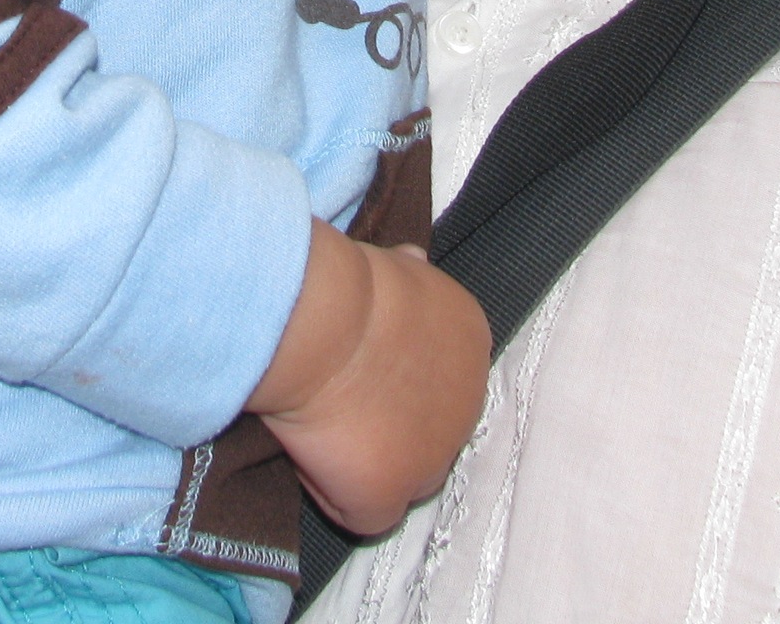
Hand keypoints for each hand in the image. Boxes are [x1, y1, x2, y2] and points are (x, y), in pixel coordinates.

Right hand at [247, 224, 489, 536]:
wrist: (322, 319)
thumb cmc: (347, 283)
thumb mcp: (393, 265)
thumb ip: (408, 278)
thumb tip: (412, 264)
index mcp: (470, 340)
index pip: (440, 376)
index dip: (396, 375)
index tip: (358, 364)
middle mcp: (469, 403)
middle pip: (430, 431)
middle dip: (390, 421)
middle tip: (338, 401)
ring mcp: (434, 457)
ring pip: (403, 477)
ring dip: (366, 461)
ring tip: (319, 431)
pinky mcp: (390, 495)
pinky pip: (366, 514)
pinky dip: (336, 494)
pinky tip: (309, 457)